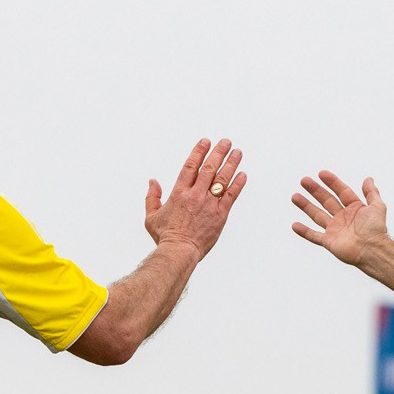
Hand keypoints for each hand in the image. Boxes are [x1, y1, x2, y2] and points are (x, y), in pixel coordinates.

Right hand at [144, 138, 245, 257]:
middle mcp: (195, 195)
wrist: (179, 252)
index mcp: (179, 193)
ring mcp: (209, 204)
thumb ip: (152, 197)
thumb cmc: (165, 236)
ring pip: (222, 179)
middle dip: (219, 152)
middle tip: (226, 142)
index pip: (191, 166)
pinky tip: (242, 174)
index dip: (199, 151)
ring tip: (238, 152)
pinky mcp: (220, 215)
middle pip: (209, 168)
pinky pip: (231, 196)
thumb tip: (153, 181)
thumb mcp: (151, 216)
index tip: (206, 142)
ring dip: (231, 163)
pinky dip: (238, 184)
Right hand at [291, 171, 389, 266]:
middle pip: (326, 200)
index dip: (332, 182)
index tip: (321, 173)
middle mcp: (343, 217)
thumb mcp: (377, 206)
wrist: (371, 249)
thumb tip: (368, 179)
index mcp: (354, 208)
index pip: (341, 191)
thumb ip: (372, 192)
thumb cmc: (376, 229)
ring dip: (306, 206)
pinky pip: (313, 236)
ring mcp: (335, 229)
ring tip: (295, 196)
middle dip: (315, 190)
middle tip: (304, 181)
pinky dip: (304, 232)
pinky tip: (295, 225)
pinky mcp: (329, 241)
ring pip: (317, 215)